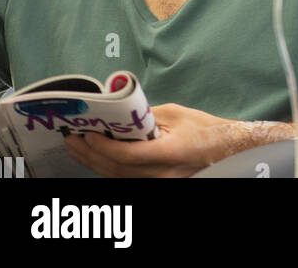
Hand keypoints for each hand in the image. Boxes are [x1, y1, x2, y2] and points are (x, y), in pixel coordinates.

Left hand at [63, 103, 289, 178]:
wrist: (226, 150)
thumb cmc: (205, 129)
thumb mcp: (176, 114)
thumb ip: (146, 116)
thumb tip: (120, 113)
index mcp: (166, 154)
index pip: (125, 156)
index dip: (102, 146)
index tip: (86, 133)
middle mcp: (159, 175)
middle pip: (115, 171)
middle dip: (89, 155)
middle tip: (71, 140)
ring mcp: (157, 183)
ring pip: (118, 178)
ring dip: (95, 163)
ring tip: (77, 149)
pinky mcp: (156, 184)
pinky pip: (127, 179)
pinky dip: (109, 168)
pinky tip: (97, 159)